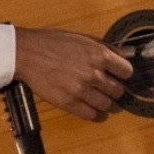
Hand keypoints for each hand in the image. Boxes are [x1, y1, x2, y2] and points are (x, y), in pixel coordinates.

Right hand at [13, 27, 133, 121]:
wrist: (26, 53)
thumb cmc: (51, 42)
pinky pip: (91, 115)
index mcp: (99, 55)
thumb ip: (104, 48)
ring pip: (106, 105)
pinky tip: (86, 105)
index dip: (122, 74)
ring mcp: (81, 90)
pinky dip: (91, 112)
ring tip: (94, 96)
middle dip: (113, 89)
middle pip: (118, 91)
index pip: (127, 72)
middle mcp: (94, 73)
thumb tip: (125, 54)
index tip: (117, 75)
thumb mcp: (82, 38)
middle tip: (104, 87)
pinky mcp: (69, 102)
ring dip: (103, 102)